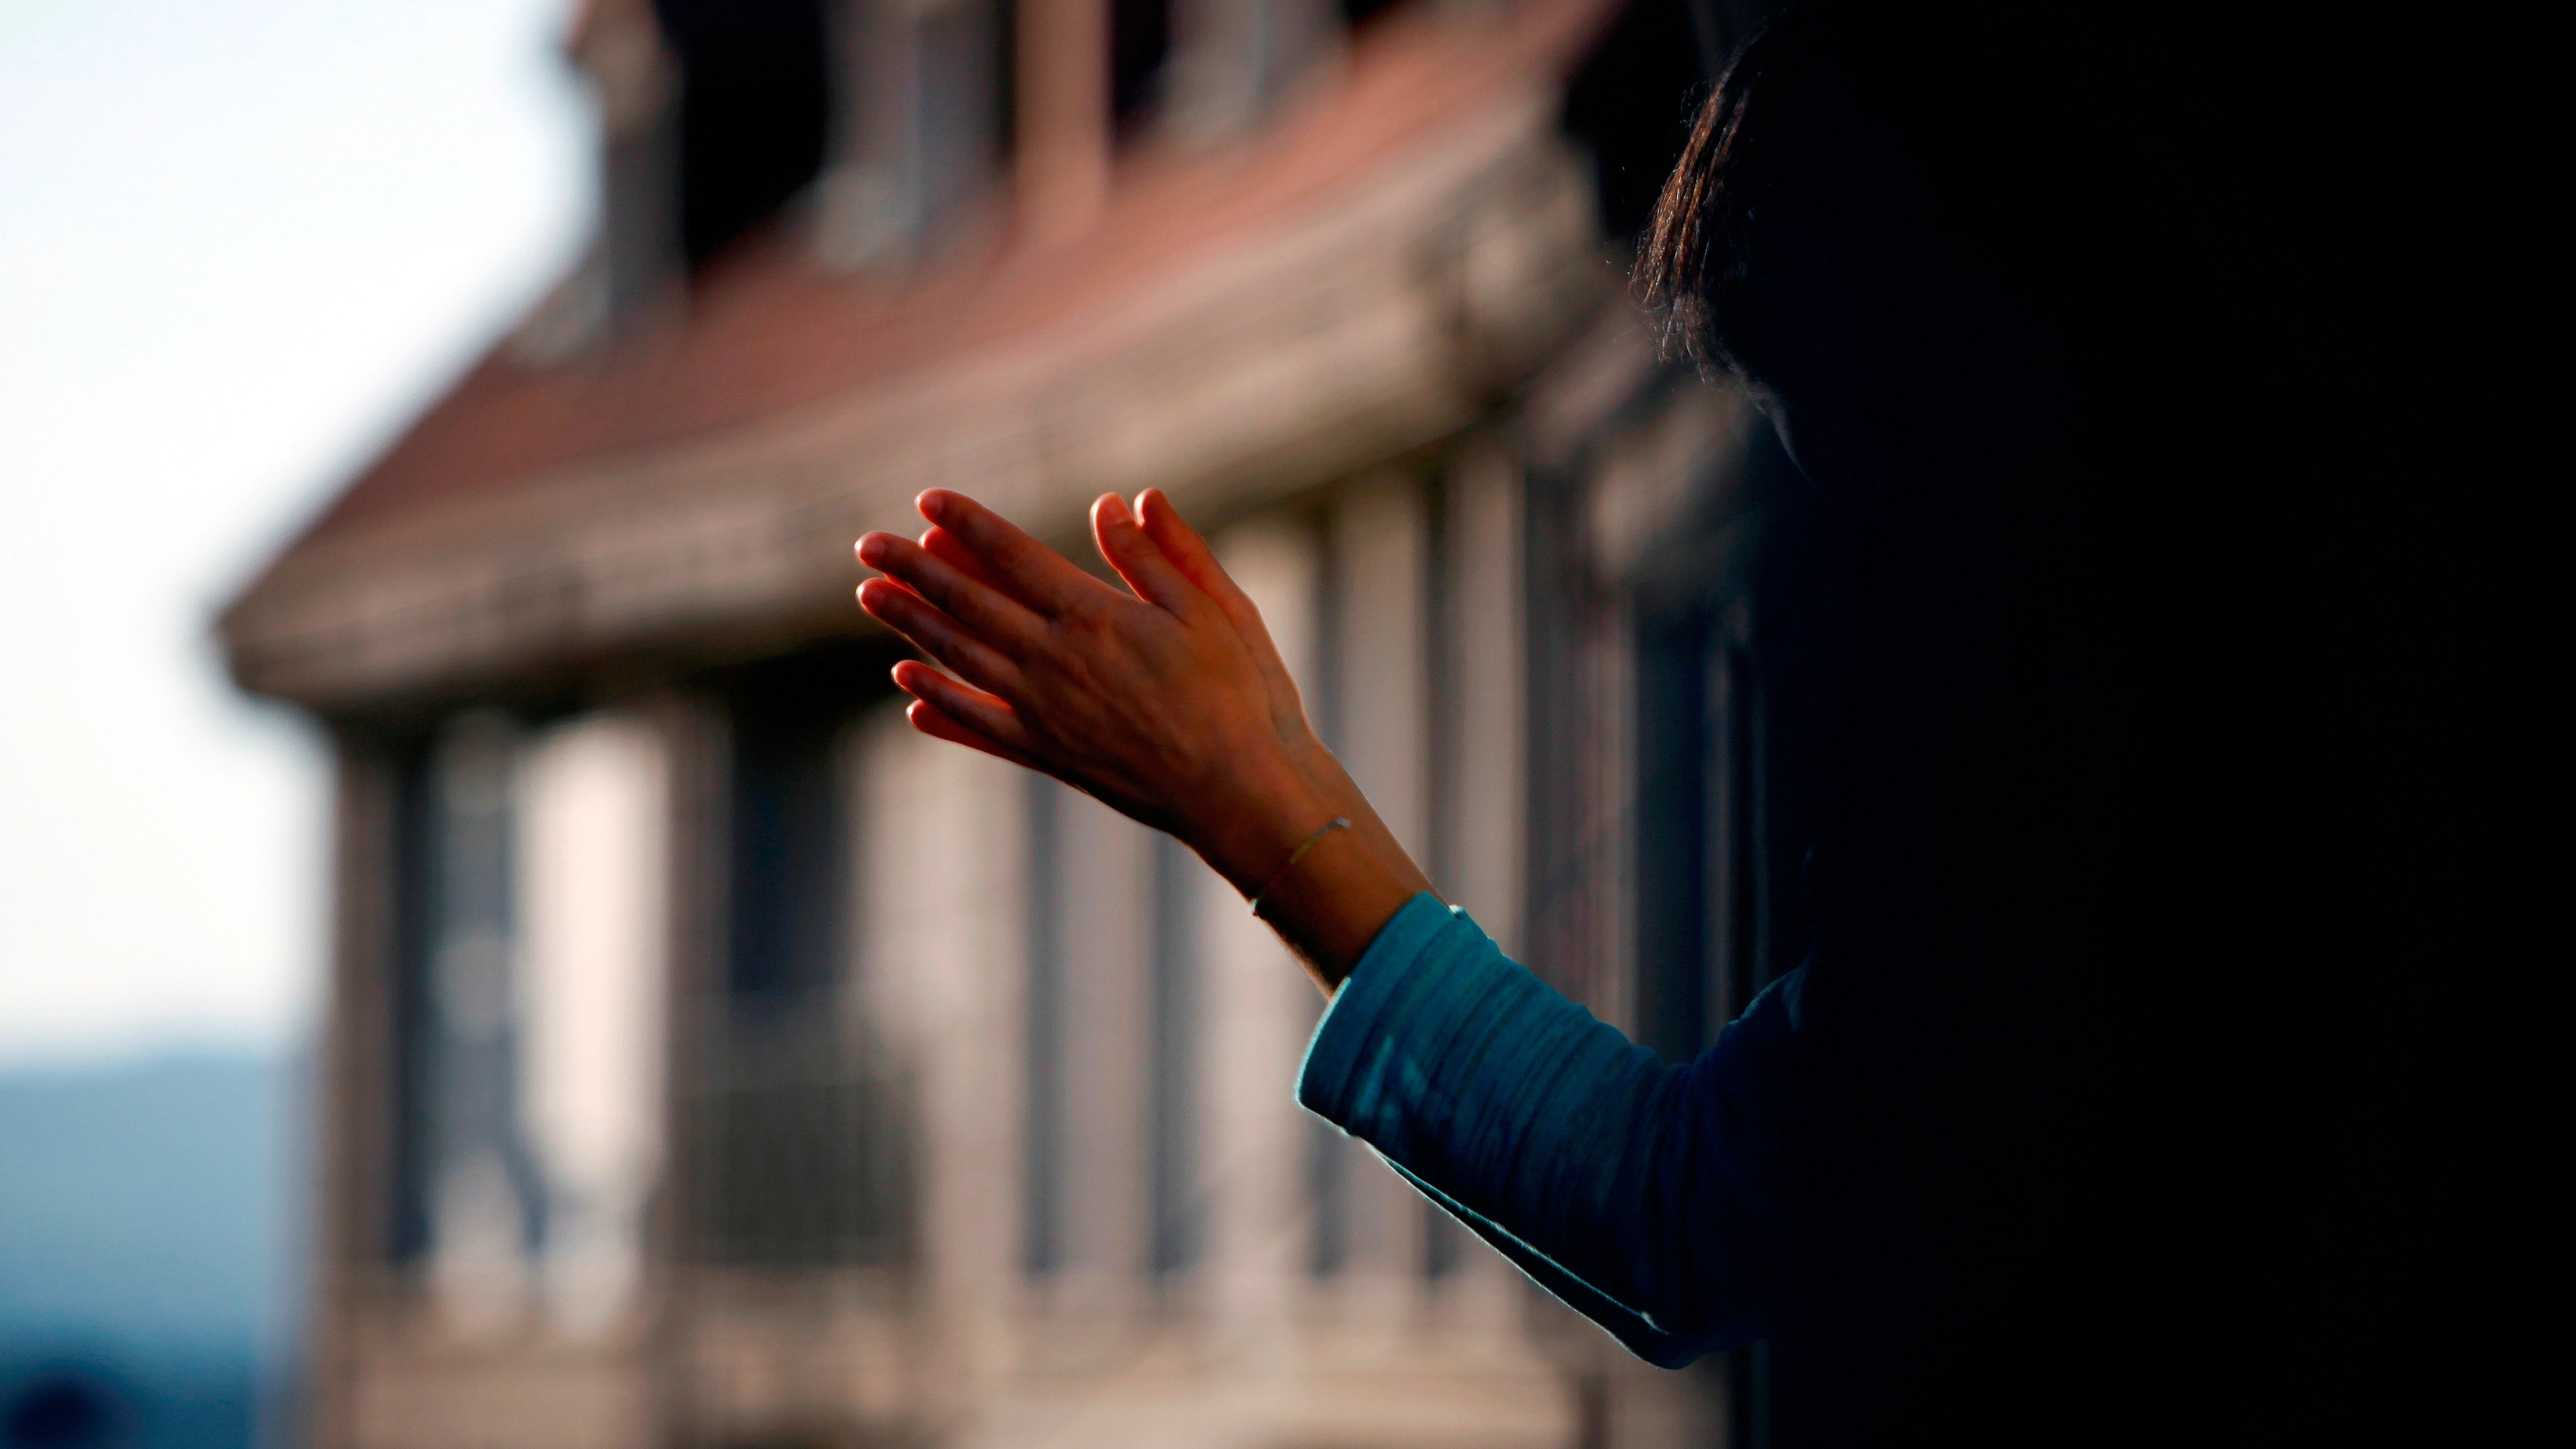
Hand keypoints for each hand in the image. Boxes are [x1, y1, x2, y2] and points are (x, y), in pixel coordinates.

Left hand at [854, 488, 1430, 986]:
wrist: (1242, 794)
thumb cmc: (1243, 695)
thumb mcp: (1215, 607)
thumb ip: (1160, 553)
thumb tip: (1118, 500)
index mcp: (1093, 615)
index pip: (1011, 555)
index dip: (966, 524)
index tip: (926, 501)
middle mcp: (1054, 662)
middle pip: (967, 603)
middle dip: (913, 569)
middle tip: (867, 546)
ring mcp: (1045, 714)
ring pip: (960, 659)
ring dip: (911, 625)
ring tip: (871, 597)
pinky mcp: (1051, 757)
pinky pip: (980, 726)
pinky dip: (941, 704)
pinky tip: (910, 689)